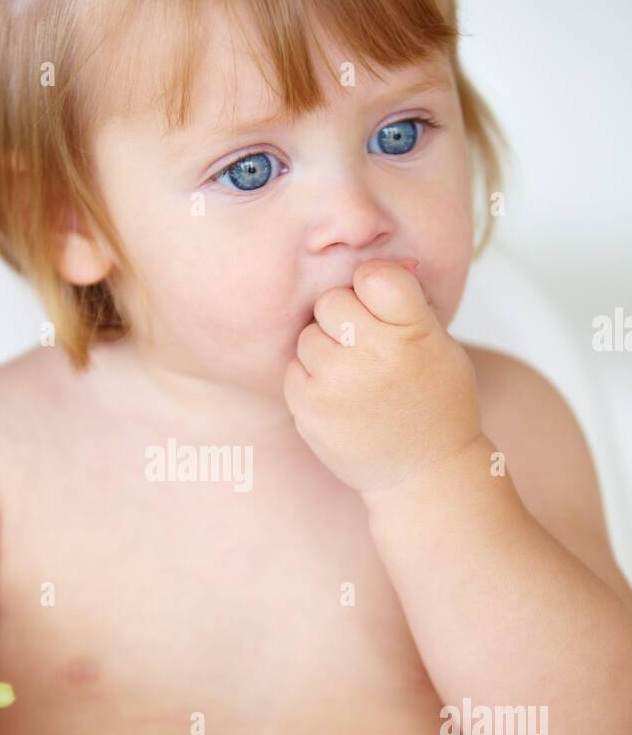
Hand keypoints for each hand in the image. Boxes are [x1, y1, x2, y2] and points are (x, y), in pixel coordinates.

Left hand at [283, 259, 482, 498]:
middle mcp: (373, 353)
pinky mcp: (309, 408)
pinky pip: (294, 370)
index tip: (381, 307)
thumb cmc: (434, 403)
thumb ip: (407, 303)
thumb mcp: (439, 344)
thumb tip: (376, 260)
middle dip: (344, 318)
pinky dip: (311, 381)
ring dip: (326, 350)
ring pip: (309, 335)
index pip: (373, 274)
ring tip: (355, 378)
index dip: (373, 286)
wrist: (423, 474)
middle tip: (366, 349)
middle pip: (331, 301)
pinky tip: (340, 400)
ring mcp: (338, 382)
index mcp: (412, 330)